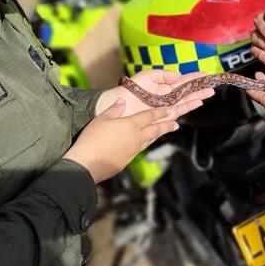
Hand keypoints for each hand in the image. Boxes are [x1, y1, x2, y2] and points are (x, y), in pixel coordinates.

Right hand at [65, 98, 198, 182]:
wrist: (87, 164)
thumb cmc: (92, 139)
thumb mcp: (101, 119)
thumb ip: (114, 110)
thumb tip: (122, 101)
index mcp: (130, 124)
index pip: (149, 116)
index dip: (160, 111)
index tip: (170, 109)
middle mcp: (136, 137)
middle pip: (155, 129)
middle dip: (167, 124)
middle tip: (176, 122)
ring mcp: (133, 150)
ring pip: (150, 139)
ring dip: (160, 134)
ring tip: (168, 130)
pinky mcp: (128, 160)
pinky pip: (141, 148)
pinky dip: (148, 142)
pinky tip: (146, 142)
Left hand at [95, 70, 215, 117]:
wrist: (120, 104)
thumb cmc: (131, 89)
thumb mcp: (147, 75)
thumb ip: (163, 74)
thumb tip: (178, 75)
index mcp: (164, 85)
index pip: (182, 81)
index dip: (194, 77)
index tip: (205, 74)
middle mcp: (167, 96)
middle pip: (187, 92)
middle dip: (199, 88)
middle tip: (212, 85)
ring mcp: (167, 107)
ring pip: (186, 101)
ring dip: (198, 97)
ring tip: (209, 93)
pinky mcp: (164, 116)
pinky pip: (179, 111)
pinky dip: (188, 107)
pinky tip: (198, 102)